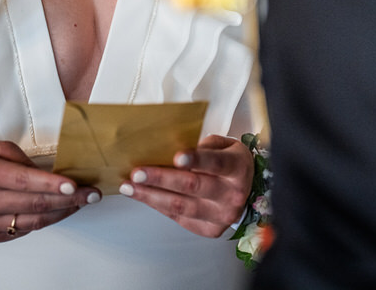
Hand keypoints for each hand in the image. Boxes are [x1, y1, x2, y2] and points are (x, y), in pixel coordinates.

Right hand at [0, 140, 100, 242]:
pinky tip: (60, 209)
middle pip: (34, 204)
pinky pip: (25, 230)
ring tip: (83, 201)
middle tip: (92, 194)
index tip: (76, 185)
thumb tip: (53, 174)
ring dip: (63, 212)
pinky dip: (47, 220)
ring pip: (34, 222)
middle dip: (69, 200)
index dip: (52, 185)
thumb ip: (24, 159)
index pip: (24, 181)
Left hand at [119, 134, 253, 237]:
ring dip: (151, 196)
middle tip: (138, 173)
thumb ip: (203, 146)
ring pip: (181, 206)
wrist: (246, 191)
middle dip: (162, 179)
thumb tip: (170, 148)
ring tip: (129, 187)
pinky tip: (142, 196)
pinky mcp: (209, 229)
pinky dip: (157, 206)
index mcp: (237, 168)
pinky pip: (178, 217)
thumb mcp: (224, 146)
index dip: (196, 159)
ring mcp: (220, 215)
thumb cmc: (230, 162)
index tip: (176, 156)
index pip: (216, 163)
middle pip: (193, 187)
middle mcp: (232, 195)